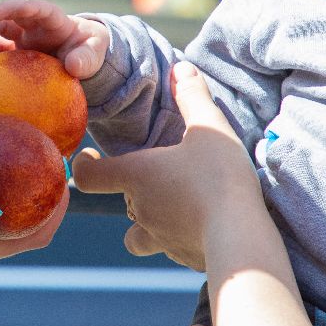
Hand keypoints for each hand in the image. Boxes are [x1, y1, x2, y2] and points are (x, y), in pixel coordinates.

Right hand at [0, 0, 110, 79]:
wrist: (82, 57)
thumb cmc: (89, 49)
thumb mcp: (94, 51)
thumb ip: (86, 57)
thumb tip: (73, 66)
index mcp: (52, 19)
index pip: (35, 8)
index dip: (17, 8)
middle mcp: (32, 25)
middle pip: (9, 18)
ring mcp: (21, 38)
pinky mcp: (14, 53)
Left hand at [71, 61, 261, 271]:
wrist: (241, 237)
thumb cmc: (219, 177)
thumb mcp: (209, 128)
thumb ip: (193, 96)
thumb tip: (181, 68)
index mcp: (136, 175)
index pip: (88, 174)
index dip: (84, 165)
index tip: (89, 157)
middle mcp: (139, 208)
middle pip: (122, 199)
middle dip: (134, 190)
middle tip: (161, 175)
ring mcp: (158, 238)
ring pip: (138, 234)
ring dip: (148, 222)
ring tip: (175, 209)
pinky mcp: (181, 258)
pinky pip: (169, 248)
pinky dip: (176, 239)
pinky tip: (202, 230)